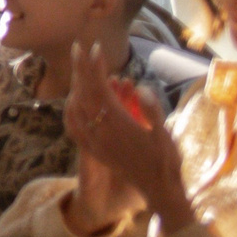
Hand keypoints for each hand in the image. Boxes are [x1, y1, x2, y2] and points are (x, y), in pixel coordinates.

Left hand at [65, 38, 188, 231]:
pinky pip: (72, 125)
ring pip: (75, 107)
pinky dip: (70, 108)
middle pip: (82, 93)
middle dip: (80, 68)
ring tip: (78, 69)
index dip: (95, 66)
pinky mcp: (93, 149)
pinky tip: (72, 101)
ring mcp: (93, 141)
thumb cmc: (166, 160)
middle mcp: (99, 131)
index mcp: (116, 124)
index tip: (94, 47)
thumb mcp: (164, 133)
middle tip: (77, 47)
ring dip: (75, 86)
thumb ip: (152, 109)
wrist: (158, 189)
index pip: (98, 88)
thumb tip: (139, 87)